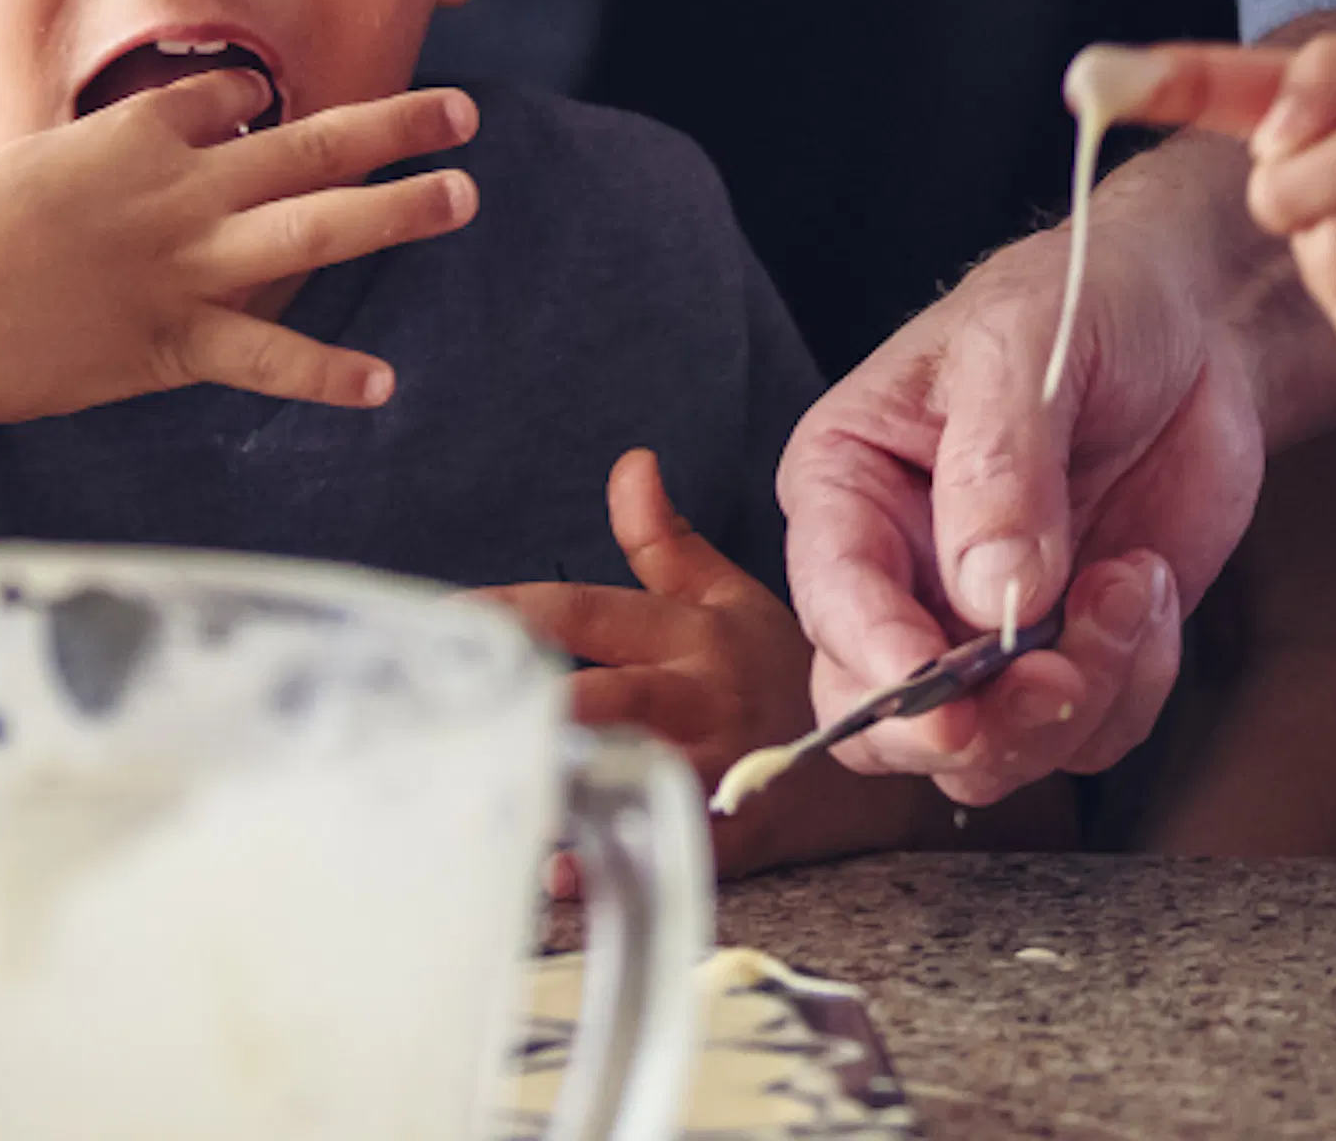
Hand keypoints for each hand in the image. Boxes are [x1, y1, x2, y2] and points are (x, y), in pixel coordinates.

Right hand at [0, 76, 475, 424]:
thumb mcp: (40, 158)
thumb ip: (119, 144)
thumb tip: (190, 123)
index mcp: (139, 137)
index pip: (230, 101)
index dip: (262, 104)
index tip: (278, 112)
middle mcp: (182, 191)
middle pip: (308, 145)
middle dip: (392, 127)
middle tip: (462, 113)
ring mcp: (188, 268)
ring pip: (314, 229)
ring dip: (396, 211)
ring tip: (463, 196)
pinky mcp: (178, 343)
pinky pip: (267, 357)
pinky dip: (326, 373)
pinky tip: (383, 382)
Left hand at [479, 450, 922, 869]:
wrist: (888, 745)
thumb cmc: (780, 668)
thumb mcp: (726, 596)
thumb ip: (663, 541)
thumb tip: (630, 462)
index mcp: (684, 633)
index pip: (584, 611)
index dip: (514, 612)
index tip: (447, 618)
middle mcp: (696, 697)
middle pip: (603, 695)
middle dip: (537, 701)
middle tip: (461, 709)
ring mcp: (720, 766)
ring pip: (636, 771)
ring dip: (567, 783)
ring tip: (495, 790)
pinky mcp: (742, 834)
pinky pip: (675, 848)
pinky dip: (616, 863)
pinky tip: (559, 872)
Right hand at [778, 158, 1280, 800]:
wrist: (1191, 325)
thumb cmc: (1081, 304)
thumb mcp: (1023, 348)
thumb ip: (998, 465)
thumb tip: (988, 594)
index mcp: (848, 481)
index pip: (832, 600)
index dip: (881, 663)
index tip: (951, 700)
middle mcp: (898, 568)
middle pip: (884, 716)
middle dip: (976, 727)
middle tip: (1059, 679)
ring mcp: (983, 624)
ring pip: (991, 750)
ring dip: (1077, 700)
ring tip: (1132, 586)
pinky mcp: (1070, 654)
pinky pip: (1087, 733)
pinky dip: (1133, 682)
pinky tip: (1149, 583)